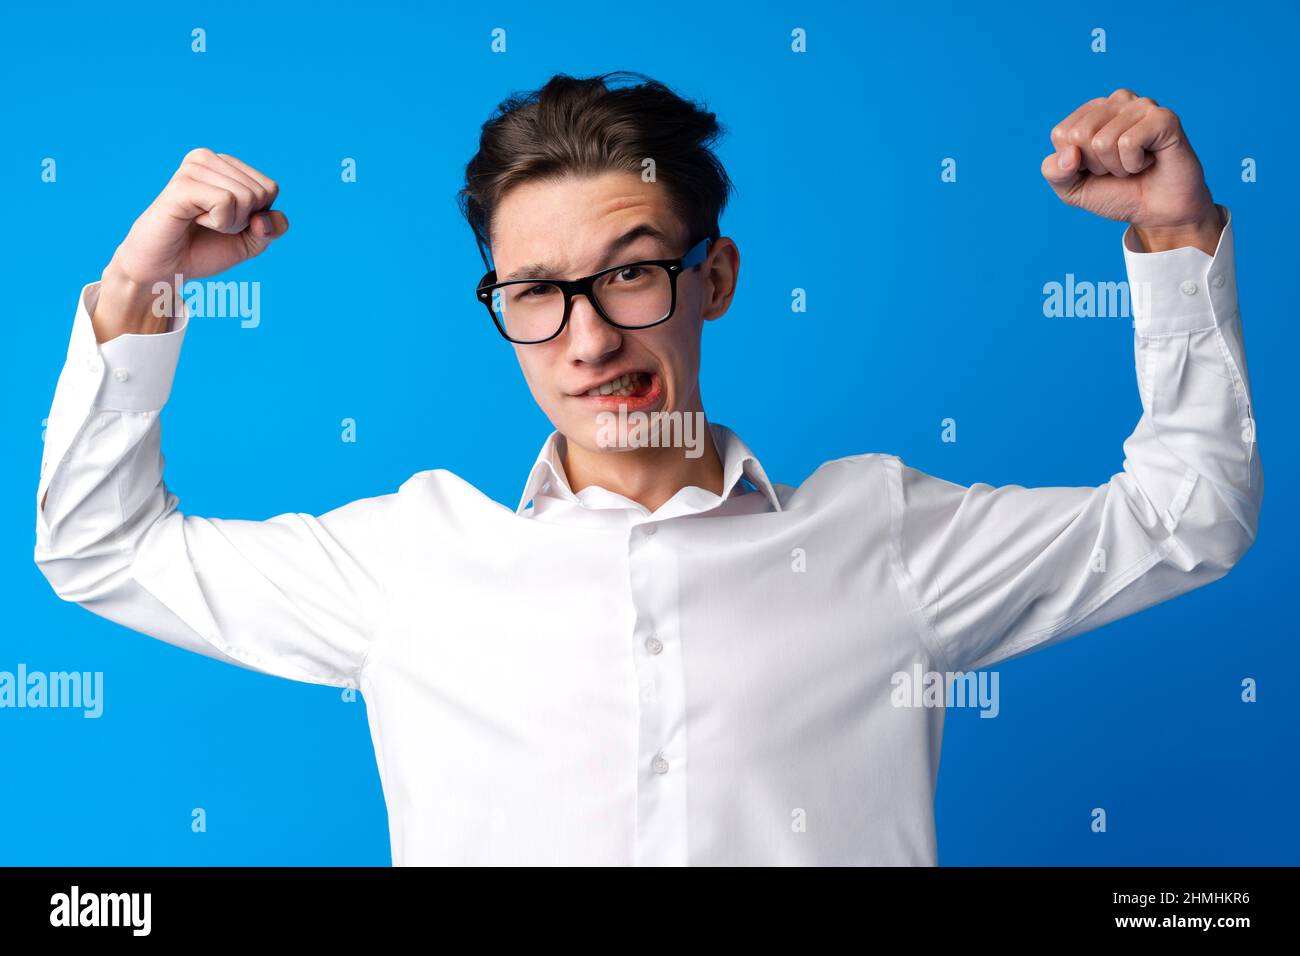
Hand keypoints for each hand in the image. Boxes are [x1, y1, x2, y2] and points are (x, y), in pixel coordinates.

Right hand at [93, 149, 287, 340]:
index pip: (270, 188)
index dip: (257, 217)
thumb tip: (266, 218)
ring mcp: (192, 168)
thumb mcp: (251, 242)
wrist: (166, 268)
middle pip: (261, 193)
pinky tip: (194, 220)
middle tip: (211, 225)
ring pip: (245, 197)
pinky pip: (225, 202)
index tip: (227, 222)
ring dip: (230, 223)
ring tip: (200, 222)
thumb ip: (273, 227)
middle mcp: (207, 158)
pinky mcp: (182, 185)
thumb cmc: (204, 249)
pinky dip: (218, 223)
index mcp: (224, 164)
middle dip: (243, 220)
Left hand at [1041, 90, 1221, 253]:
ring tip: (1135, 165)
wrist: (1157, 213)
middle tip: (1118, 168)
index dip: (1075, 163)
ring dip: (1117, 167)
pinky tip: (1149, 161)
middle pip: (1079, 135)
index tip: (1098, 168)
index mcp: (1092, 111)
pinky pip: (1128, 143)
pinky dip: (1134, 164)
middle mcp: (1118, 100)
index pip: (1061, 134)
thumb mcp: (1072, 188)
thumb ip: (1054, 172)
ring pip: (1102, 141)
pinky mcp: (1164, 118)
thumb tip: (1070, 154)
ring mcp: (1142, 106)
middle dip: (1095, 165)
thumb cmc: (1117, 193)